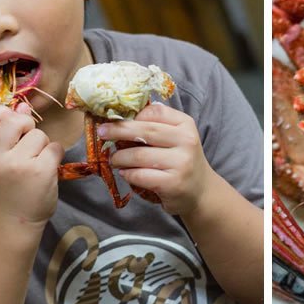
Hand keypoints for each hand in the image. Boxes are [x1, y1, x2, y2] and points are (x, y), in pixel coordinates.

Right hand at [0, 106, 63, 226]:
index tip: (10, 124)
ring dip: (42, 145)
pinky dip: (55, 156)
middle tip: (27, 144)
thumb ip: (2, 135)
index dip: (1, 113)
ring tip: (34, 163)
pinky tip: (46, 170)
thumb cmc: (4, 189)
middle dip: (27, 126)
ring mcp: (18, 164)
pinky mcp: (41, 171)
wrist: (14, 222)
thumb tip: (22, 108)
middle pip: (15, 120)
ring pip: (39, 134)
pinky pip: (55, 147)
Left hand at [97, 103, 212, 215]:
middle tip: (102, 133)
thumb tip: (120, 118)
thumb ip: (156, 126)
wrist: (200, 192)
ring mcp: (181, 163)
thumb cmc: (181, 161)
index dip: (132, 115)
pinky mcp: (172, 183)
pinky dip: (127, 174)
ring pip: (139, 155)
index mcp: (185, 125)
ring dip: (119, 157)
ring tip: (114, 159)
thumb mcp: (177, 138)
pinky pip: (140, 175)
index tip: (114, 118)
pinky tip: (125, 173)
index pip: (155, 112)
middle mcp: (186, 141)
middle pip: (144, 131)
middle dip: (118, 131)